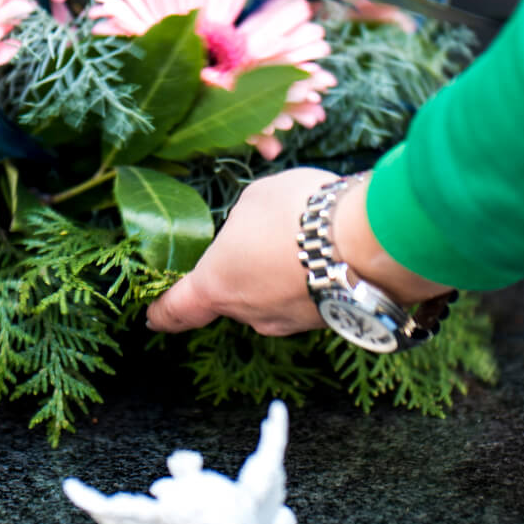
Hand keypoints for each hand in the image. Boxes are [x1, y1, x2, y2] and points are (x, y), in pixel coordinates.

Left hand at [146, 170, 451, 336]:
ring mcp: (291, 323)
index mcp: (216, 285)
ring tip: (306, 236)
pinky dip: (313, 279)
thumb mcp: (255, 200)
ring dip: (282, 274)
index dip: (162, 313)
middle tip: (262, 238)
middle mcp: (250, 314)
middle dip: (242, 272)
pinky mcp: (327, 323)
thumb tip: (255, 234)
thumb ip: (243, 223)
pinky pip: (309, 298)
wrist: (371, 241)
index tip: (152, 317)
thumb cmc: (301, 213)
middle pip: (232, 297)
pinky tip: (332, 251)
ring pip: (273, 298)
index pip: (177, 310)